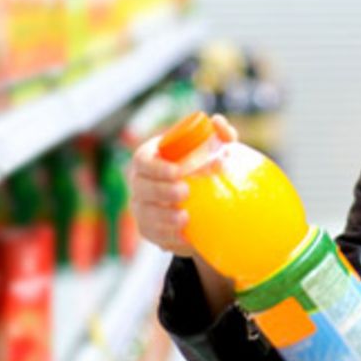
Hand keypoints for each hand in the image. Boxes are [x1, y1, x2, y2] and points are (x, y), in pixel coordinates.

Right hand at [128, 113, 237, 256]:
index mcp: (150, 159)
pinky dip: (170, 238)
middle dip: (161, 192)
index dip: (156, 167)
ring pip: (145, 215)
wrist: (205, 200)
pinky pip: (155, 236)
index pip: (143, 160)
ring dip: (163, 218)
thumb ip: (220, 135)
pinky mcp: (151, 230)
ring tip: (184, 218)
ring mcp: (143, 208)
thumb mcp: (214, 150)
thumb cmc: (203, 167)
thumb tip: (219, 122)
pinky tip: (185, 238)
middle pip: (141, 188)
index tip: (178, 171)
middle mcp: (141, 183)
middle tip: (185, 192)